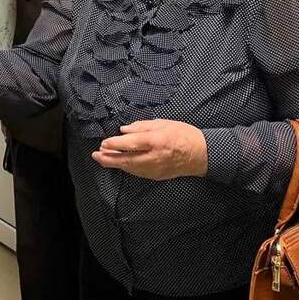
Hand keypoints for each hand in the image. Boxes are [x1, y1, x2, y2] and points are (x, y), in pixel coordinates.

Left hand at [91, 119, 207, 179]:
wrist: (202, 154)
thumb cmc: (184, 135)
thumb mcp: (163, 123)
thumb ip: (142, 127)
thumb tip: (124, 130)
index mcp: (156, 141)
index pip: (131, 143)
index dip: (115, 144)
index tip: (104, 143)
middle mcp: (155, 157)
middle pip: (127, 160)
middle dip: (109, 159)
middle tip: (96, 155)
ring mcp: (156, 169)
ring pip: (131, 169)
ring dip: (116, 164)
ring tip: (103, 159)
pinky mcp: (158, 175)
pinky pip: (138, 172)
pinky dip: (127, 168)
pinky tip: (120, 164)